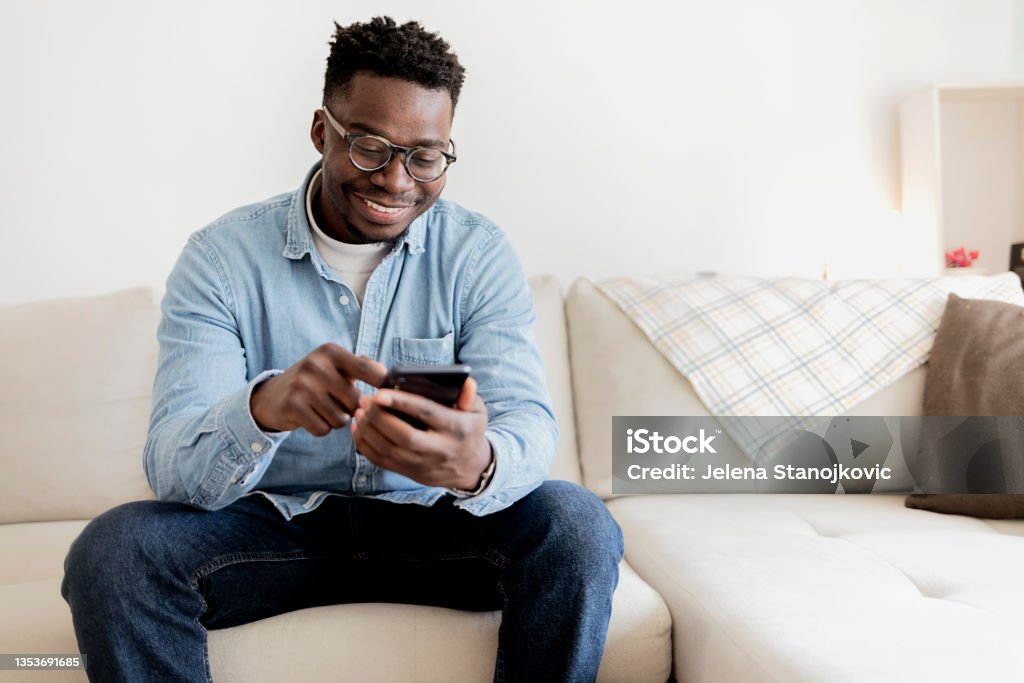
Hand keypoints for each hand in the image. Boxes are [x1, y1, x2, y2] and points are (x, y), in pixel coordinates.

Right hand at [250, 343, 387, 435]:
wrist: (271, 395)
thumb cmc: (314, 381)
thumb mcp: (334, 366)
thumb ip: (362, 367)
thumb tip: (389, 376)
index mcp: (331, 352)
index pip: (368, 369)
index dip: (382, 385)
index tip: (387, 395)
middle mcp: (316, 365)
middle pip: (355, 402)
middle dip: (350, 409)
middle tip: (337, 403)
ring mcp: (303, 385)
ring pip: (340, 419)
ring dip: (335, 420)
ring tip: (322, 409)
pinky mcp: (292, 406)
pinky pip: (323, 429)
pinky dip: (320, 428)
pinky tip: (310, 417)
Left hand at [350, 377, 491, 489]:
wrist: (470, 467)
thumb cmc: (468, 430)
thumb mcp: (477, 411)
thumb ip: (468, 396)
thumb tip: (466, 382)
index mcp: (456, 429)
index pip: (427, 414)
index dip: (402, 403)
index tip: (380, 393)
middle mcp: (440, 449)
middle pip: (404, 436)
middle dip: (380, 417)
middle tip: (365, 400)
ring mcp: (423, 464)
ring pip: (389, 450)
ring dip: (369, 430)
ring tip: (359, 411)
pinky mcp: (410, 472)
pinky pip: (382, 461)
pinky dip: (366, 445)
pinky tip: (359, 428)